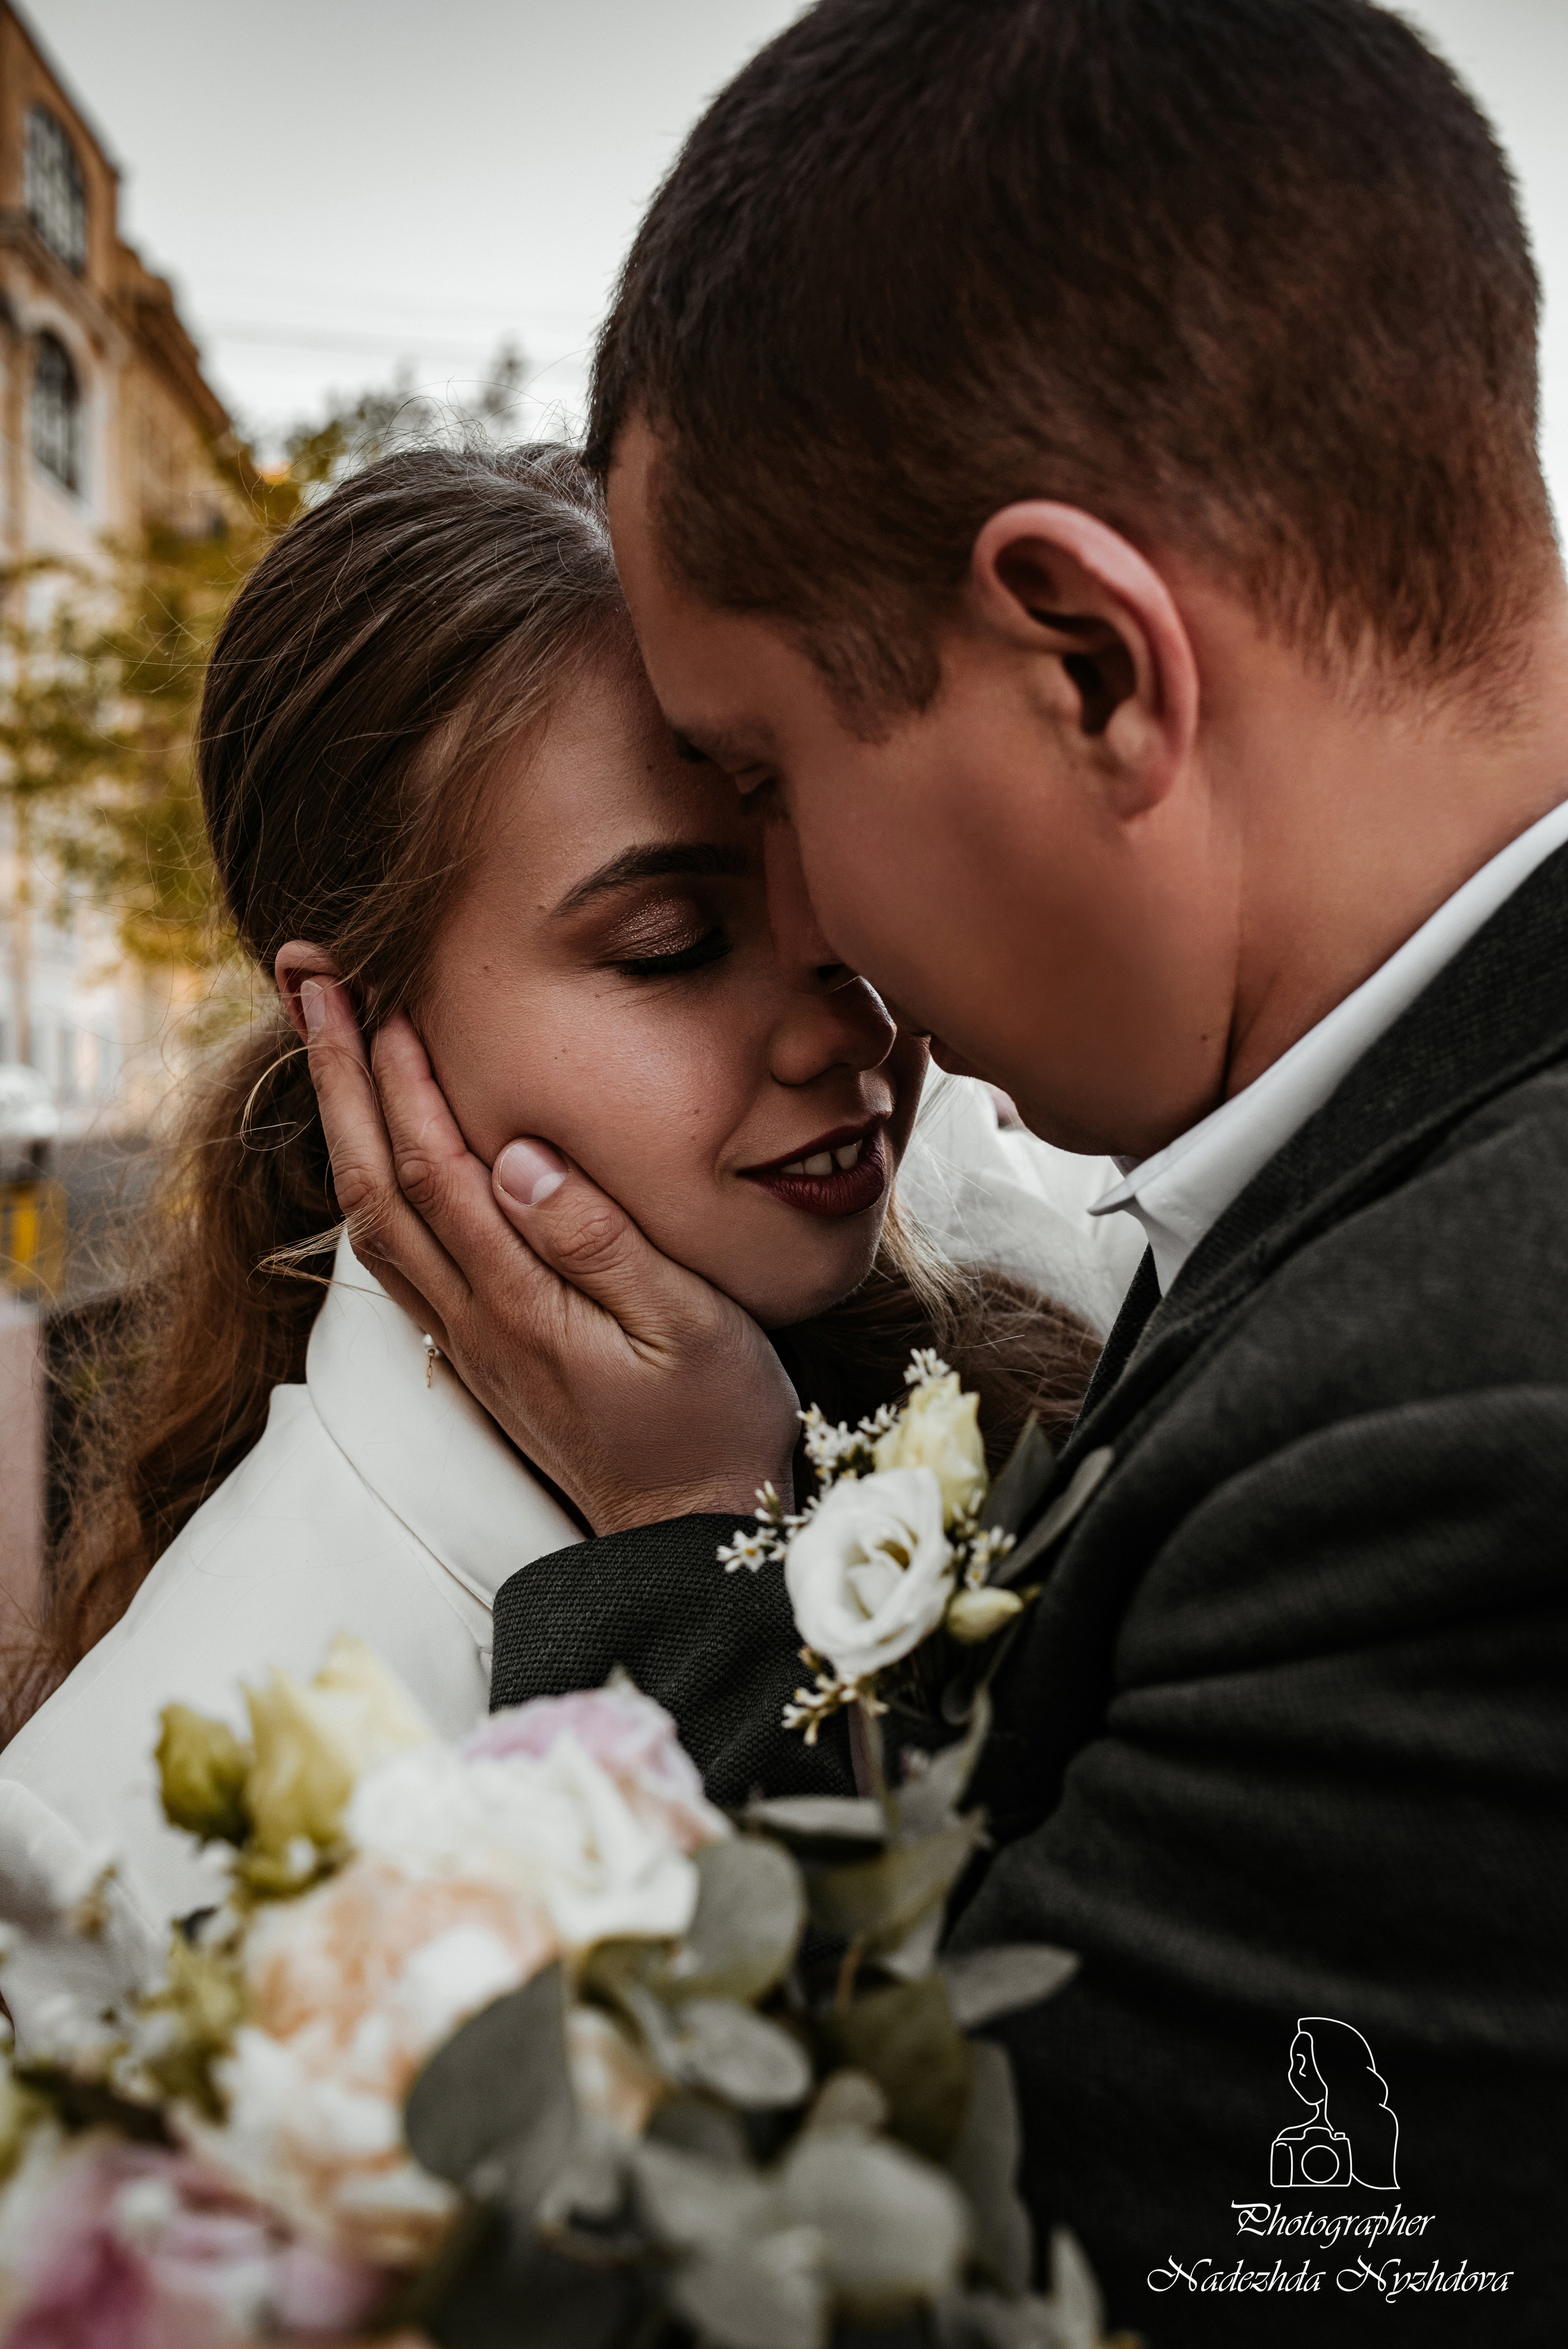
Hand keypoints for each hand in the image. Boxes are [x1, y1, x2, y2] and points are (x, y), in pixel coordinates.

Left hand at [300, 980, 799, 1533]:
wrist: (691, 1536)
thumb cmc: (713, 1422)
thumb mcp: (686, 1324)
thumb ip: (599, 1240)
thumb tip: (517, 1156)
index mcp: (523, 1303)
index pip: (437, 1171)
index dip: (402, 1082)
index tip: (382, 1000)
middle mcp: (476, 1320)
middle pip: (376, 1188)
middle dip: (338, 1082)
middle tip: (312, 987)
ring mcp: (470, 1341)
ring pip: (374, 1224)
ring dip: (344, 1127)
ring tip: (330, 1046)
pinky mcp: (481, 1356)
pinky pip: (400, 1259)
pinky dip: (373, 1187)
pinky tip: (377, 1153)